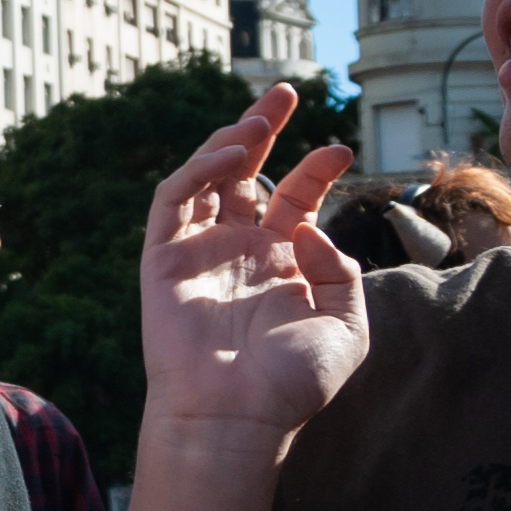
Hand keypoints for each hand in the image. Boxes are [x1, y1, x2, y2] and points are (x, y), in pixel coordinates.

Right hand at [139, 86, 364, 449]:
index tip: (342, 148)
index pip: (294, 200)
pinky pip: (173, 200)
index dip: (315, 169)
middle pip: (247, 174)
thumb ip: (341, 272)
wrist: (236, 417)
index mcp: (281, 265)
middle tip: (285, 92)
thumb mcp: (347, 326)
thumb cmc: (291, 384)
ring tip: (261, 114)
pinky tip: (232, 154)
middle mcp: (238, 251)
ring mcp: (199, 252)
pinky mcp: (163, 258)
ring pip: (207, 177)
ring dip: (230, 138)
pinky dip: (198, 170)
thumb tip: (308, 225)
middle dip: (266, 130)